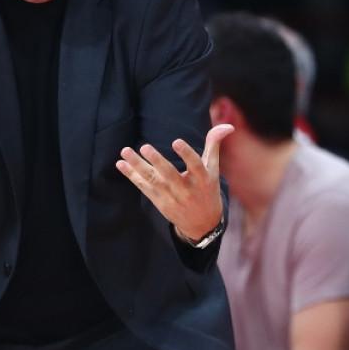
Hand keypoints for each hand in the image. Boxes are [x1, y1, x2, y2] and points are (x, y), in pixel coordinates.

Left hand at [115, 124, 232, 240]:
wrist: (202, 224)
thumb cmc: (207, 189)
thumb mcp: (214, 169)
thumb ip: (215, 145)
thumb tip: (227, 125)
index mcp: (203, 179)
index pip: (195, 166)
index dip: (186, 154)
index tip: (176, 141)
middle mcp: (186, 189)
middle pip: (170, 175)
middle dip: (157, 161)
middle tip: (145, 147)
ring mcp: (171, 197)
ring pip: (152, 181)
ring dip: (137, 166)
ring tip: (125, 151)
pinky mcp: (159, 202)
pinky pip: (144, 187)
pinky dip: (132, 176)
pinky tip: (121, 164)